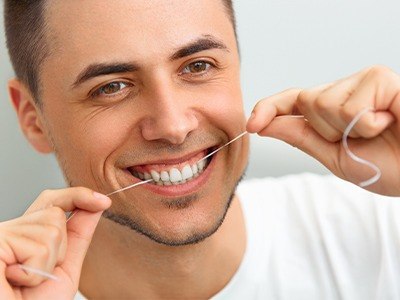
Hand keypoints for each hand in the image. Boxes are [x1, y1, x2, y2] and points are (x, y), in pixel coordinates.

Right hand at [0, 188, 110, 298]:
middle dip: (60, 247)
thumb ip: (78, 236)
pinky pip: (38, 247)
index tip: (103, 201)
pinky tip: (15, 280)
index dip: (78, 196)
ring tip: (25, 281)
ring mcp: (3, 234)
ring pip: (51, 230)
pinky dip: (34, 272)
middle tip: (39, 275)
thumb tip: (95, 205)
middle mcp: (12, 230)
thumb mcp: (64, 269)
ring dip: (46, 264)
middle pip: (55, 213)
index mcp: (28, 235)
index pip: (52, 203)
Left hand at [247, 66, 399, 195]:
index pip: (292, 101)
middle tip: (358, 139)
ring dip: (348, 129)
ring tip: (377, 130)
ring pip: (323, 102)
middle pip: (304, 102)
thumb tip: (264, 125)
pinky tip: (388, 121)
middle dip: (326, 130)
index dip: (269, 109)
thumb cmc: (386, 165)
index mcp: (330, 111)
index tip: (251, 124)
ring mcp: (361, 82)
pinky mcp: (380, 78)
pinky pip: (350, 104)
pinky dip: (367, 123)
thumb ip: (300, 137)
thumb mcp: (334, 156)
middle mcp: (343, 92)